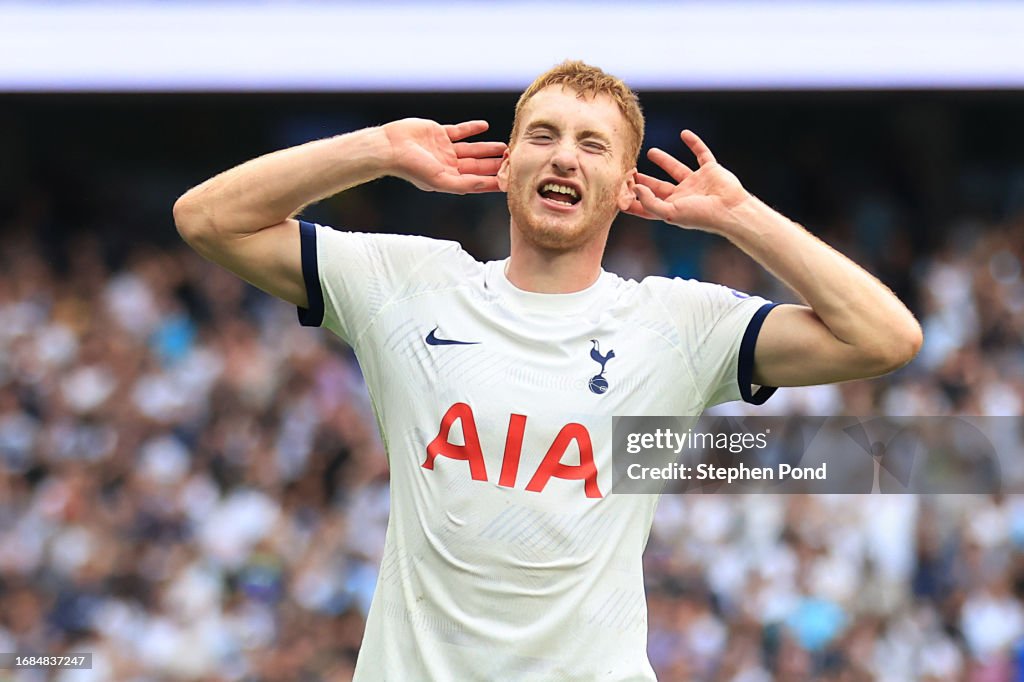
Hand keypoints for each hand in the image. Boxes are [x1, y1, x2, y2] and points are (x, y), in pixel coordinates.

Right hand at [383, 118, 506, 193]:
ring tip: (504, 147)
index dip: (493, 181)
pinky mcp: (439, 133)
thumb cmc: (412, 168)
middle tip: (514, 161)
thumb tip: (485, 186)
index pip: (477, 181)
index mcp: (449, 179)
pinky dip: (471, 129)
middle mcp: (449, 166)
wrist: (390, 147)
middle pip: (477, 165)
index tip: (510, 180)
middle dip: (494, 164)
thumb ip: (464, 184)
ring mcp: (444, 149)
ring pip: (472, 149)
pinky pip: (459, 131)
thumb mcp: (440, 180)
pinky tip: (484, 126)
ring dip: (487, 148)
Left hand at [627, 130, 751, 232]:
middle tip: (629, 170)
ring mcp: (697, 182)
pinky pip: (701, 153)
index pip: (648, 204)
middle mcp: (683, 196)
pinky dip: (694, 143)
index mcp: (672, 208)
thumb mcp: (670, 212)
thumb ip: (650, 202)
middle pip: (658, 187)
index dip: (634, 199)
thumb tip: (635, 187)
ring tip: (650, 151)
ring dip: (664, 160)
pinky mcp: (710, 170)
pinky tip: (684, 133)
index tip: (618, 192)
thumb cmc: (701, 216)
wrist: (730, 210)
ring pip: (677, 168)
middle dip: (644, 180)